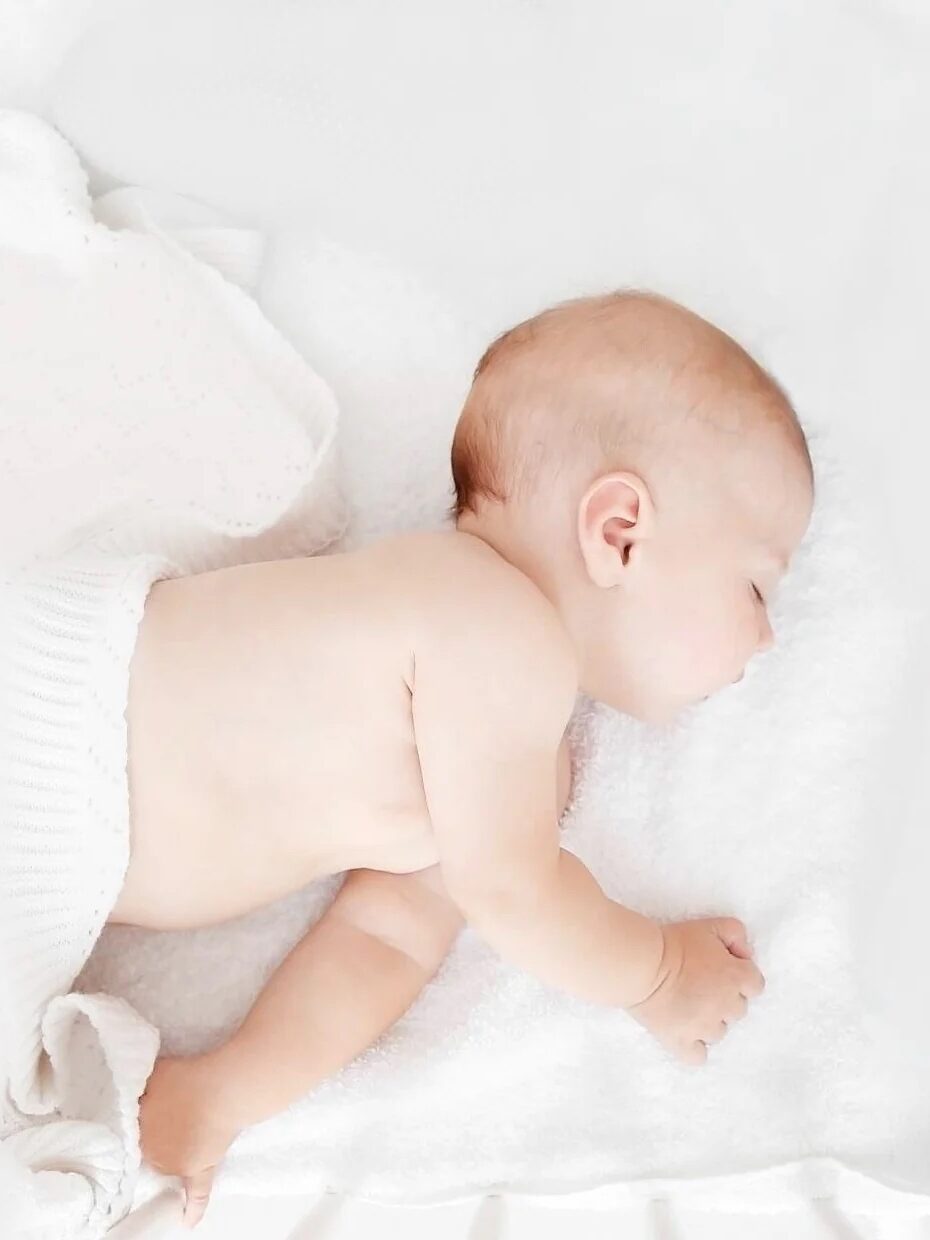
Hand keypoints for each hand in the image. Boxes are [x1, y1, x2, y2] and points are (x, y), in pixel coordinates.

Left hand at [139, 1053, 241, 1228]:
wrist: (220, 1090)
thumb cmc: (189, 1080)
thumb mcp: (155, 1075)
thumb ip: (142, 1087)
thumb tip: (133, 1090)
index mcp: (139, 1130)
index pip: (133, 1131)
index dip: (142, 1121)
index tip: (148, 1116)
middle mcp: (153, 1153)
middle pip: (151, 1148)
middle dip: (157, 1136)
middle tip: (171, 1118)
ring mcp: (177, 1164)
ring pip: (168, 1166)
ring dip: (170, 1159)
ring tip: (183, 1137)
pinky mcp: (201, 1170)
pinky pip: (197, 1195)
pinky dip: (192, 1208)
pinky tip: (188, 1220)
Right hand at [628, 917, 764, 1065]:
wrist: (641, 964)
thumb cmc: (674, 942)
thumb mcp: (710, 925)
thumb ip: (737, 933)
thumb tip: (745, 955)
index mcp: (736, 978)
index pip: (755, 984)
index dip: (739, 976)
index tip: (721, 970)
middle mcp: (726, 1006)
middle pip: (738, 1009)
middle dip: (724, 998)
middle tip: (700, 984)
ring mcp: (705, 1027)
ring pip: (719, 1032)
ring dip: (708, 1021)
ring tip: (687, 1005)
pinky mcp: (682, 1042)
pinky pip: (699, 1056)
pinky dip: (694, 1047)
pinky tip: (685, 1033)